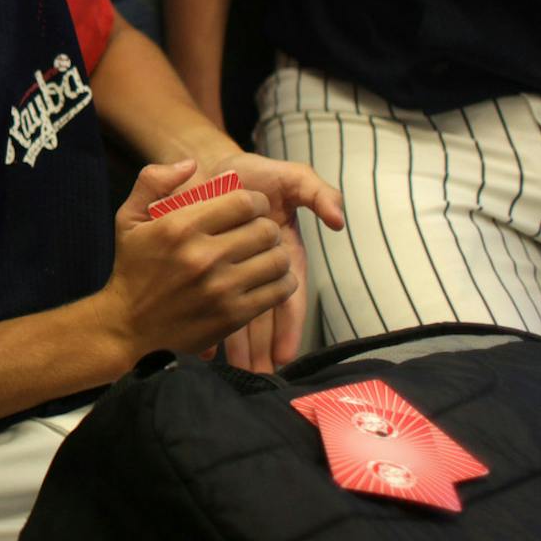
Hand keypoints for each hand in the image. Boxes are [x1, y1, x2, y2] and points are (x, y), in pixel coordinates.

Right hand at [98, 159, 297, 359]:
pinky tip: (268, 279)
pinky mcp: (233, 315)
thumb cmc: (132, 270)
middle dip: (267, 227)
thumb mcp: (128, 219)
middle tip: (259, 232)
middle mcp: (203, 256)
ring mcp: (220, 288)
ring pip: (277, 259)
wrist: (127, 328)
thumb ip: (153, 181)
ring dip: (276, 254)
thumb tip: (191, 164)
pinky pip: (278, 291)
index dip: (255, 201)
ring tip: (265, 255)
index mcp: (180, 227)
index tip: (250, 208)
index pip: (243, 202)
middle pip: (265, 229)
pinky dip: (281, 282)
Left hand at [200, 151, 344, 372]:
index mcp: (279, 253)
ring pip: (235, 314)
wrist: (212, 163)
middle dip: (260, 348)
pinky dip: (207, 324)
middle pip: (259, 315)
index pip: (286, 298)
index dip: (287, 327)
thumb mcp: (290, 176)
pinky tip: (203, 351)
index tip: (283, 356)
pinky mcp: (206, 267)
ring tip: (234, 374)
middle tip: (256, 377)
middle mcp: (256, 268)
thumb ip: (316, 191)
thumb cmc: (254, 173)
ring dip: (236, 345)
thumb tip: (338, 218)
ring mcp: (231, 271)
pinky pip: (207, 300)